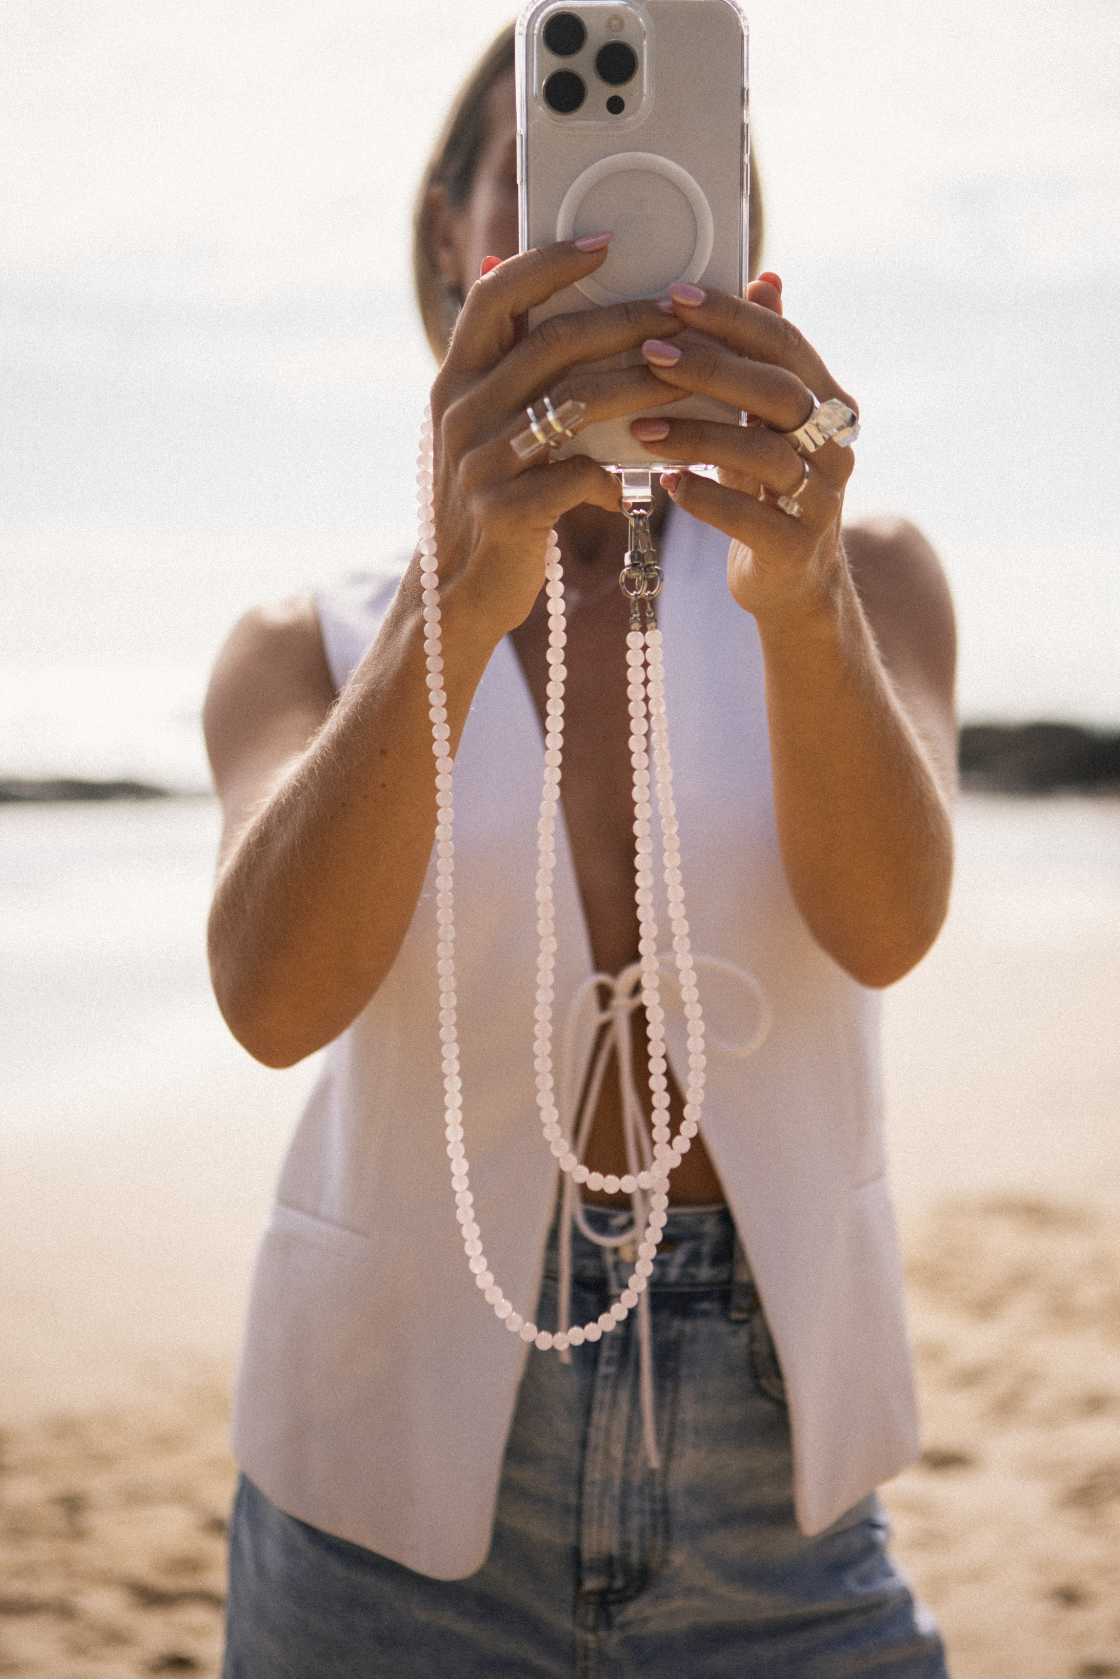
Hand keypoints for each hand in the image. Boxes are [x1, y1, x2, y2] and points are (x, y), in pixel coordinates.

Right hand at [426, 239, 690, 640]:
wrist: (457, 592)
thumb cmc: (490, 497)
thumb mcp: (483, 427)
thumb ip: (502, 363)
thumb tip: (507, 263)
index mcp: (455, 380)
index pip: (497, 296)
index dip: (549, 261)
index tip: (607, 241)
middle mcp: (461, 412)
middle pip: (553, 343)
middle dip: (627, 322)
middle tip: (682, 314)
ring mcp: (480, 463)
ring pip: (576, 404)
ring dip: (643, 388)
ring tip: (693, 382)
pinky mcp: (505, 512)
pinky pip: (578, 476)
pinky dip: (617, 473)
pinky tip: (644, 478)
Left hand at [626, 275, 859, 630]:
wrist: (792, 583)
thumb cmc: (767, 490)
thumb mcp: (768, 422)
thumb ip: (766, 357)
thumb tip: (766, 279)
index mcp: (830, 403)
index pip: (785, 344)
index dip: (731, 317)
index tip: (673, 297)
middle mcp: (835, 446)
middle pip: (778, 392)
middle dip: (712, 367)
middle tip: (649, 353)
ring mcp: (821, 500)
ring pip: (762, 454)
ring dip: (697, 434)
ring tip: (640, 426)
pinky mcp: (796, 549)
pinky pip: (749, 517)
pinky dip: (705, 497)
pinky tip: (664, 483)